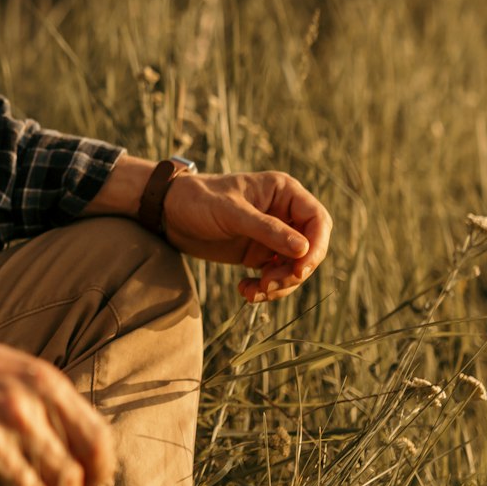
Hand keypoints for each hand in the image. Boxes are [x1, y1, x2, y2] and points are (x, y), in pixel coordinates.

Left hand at [160, 170, 331, 303]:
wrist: (169, 213)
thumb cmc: (198, 200)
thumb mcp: (231, 213)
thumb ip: (267, 229)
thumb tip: (304, 249)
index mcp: (284, 192)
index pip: (318, 220)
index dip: (316, 247)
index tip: (299, 270)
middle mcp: (284, 213)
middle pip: (311, 249)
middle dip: (294, 273)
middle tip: (269, 286)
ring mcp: (274, 236)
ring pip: (295, 268)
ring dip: (279, 286)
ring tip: (253, 292)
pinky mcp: (261, 254)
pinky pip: (276, 277)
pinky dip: (266, 289)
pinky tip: (245, 291)